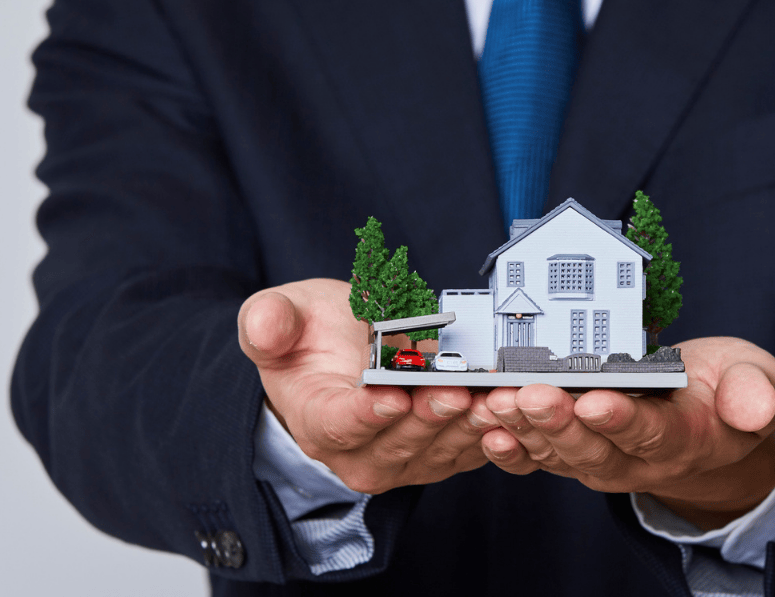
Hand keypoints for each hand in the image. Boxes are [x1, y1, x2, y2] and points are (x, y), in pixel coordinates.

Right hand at [238, 278, 499, 493]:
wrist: (335, 355)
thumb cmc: (307, 335)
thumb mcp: (276, 315)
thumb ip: (267, 322)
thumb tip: (264, 327)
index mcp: (315, 420)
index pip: (338, 425)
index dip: (365, 414)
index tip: (391, 395)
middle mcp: (358, 453)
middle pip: (397, 441)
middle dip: (428, 416)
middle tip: (454, 390)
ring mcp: (403, 459)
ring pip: (439, 449)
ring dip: (468, 426)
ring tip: (492, 398)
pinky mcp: (440, 454)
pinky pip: (469, 449)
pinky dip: (493, 431)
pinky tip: (510, 408)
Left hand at [480, 337, 774, 529]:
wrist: (708, 425)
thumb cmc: (726, 392)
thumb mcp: (758, 380)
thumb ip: (756, 393)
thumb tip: (754, 410)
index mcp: (686, 438)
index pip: (652, 432)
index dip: (622, 419)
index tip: (595, 401)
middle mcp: (639, 458)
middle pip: (595, 448)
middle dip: (560, 423)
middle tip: (532, 394)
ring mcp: (603, 459)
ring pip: (560, 454)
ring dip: (526, 431)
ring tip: (500, 403)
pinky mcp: (575, 454)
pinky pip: (539, 459)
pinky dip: (511, 447)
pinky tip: (488, 431)